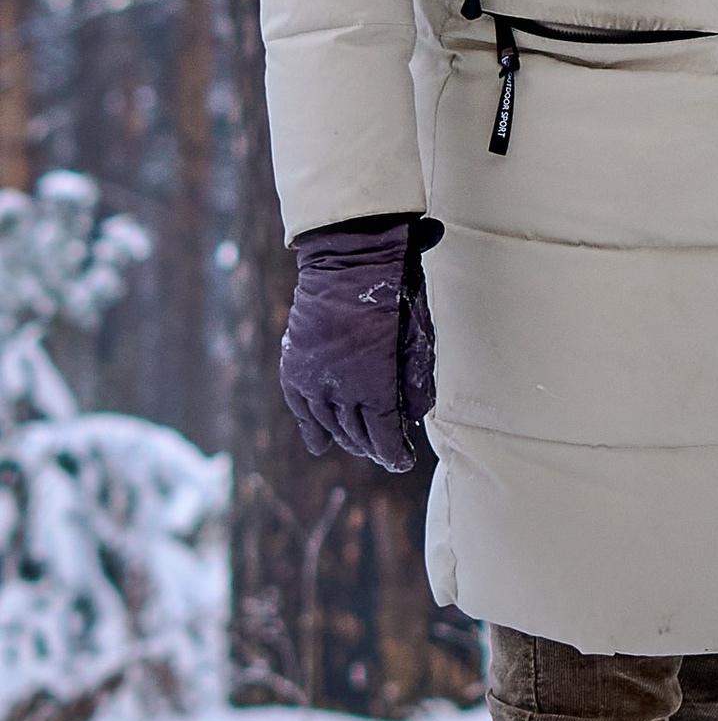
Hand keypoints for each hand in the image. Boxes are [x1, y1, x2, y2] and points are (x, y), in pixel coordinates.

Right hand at [279, 215, 441, 475]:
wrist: (349, 258)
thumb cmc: (394, 293)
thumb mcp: (419, 336)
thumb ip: (416, 379)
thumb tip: (414, 414)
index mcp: (374, 384)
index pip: (383, 435)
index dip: (394, 453)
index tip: (403, 462)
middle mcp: (340, 388)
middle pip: (356, 433)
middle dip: (373, 447)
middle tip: (385, 452)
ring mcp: (313, 377)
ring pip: (328, 424)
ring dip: (345, 439)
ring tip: (359, 446)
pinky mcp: (295, 365)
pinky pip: (301, 407)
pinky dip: (310, 426)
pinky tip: (319, 443)